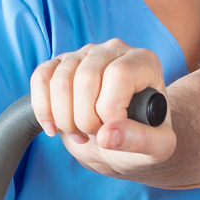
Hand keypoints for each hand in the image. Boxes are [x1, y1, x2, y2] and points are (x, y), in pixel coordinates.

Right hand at [29, 40, 174, 171]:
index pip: (119, 75)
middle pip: (86, 77)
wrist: (121, 140)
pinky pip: (40, 78)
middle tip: (95, 135)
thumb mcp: (158, 148)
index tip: (114, 130)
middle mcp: (115, 51)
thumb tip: (108, 134)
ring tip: (80, 133)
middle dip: (85, 118)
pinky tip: (54, 127)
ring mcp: (85, 54)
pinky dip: (43, 108)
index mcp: (144, 63)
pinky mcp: (61, 64)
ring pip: (60, 80)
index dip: (110, 110)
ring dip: (64, 118)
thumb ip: (142, 140)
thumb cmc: (143, 139)